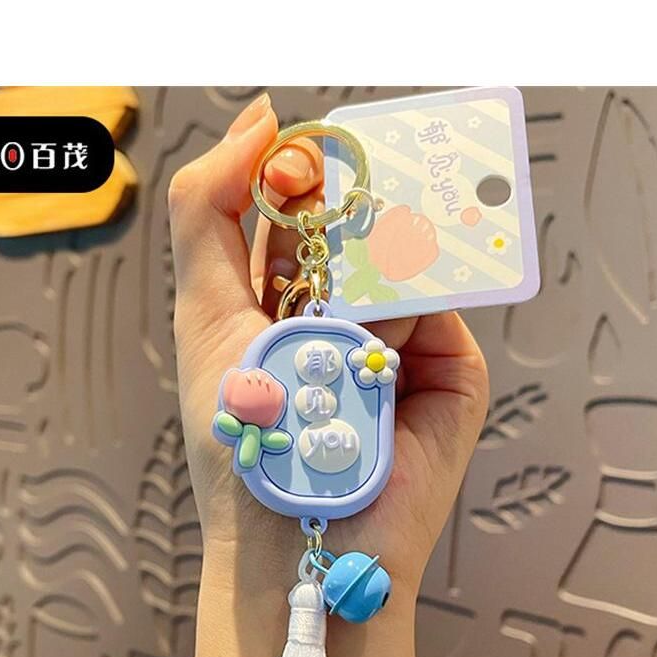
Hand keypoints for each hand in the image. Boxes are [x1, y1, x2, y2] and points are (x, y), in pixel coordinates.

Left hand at [168, 92, 488, 600]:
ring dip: (375, 258)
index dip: (298, 171)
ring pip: (406, 253)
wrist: (293, 540)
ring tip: (337, 309)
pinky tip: (377, 334)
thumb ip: (211, 210)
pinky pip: (444, 305)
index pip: (301, 202)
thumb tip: (261, 116)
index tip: (293, 160)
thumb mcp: (205, 311)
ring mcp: (404, 337)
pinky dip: (412, 304)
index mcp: (285, 295)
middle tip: (331, 202)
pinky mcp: (450, 372)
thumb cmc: (241, 438)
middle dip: (347, 203)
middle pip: (362, 216)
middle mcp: (349, 309)